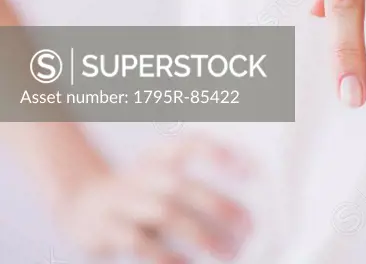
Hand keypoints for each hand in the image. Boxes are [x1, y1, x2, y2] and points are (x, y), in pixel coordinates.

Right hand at [55, 132, 253, 261]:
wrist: (82, 202)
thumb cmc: (139, 191)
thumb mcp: (160, 176)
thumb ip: (192, 185)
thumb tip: (239, 211)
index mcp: (157, 156)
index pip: (189, 145)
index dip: (218, 153)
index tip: (249, 170)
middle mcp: (141, 174)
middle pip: (181, 184)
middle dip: (217, 204)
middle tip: (247, 225)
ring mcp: (123, 201)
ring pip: (164, 212)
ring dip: (200, 233)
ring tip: (228, 250)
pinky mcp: (107, 229)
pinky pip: (138, 242)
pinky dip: (164, 255)